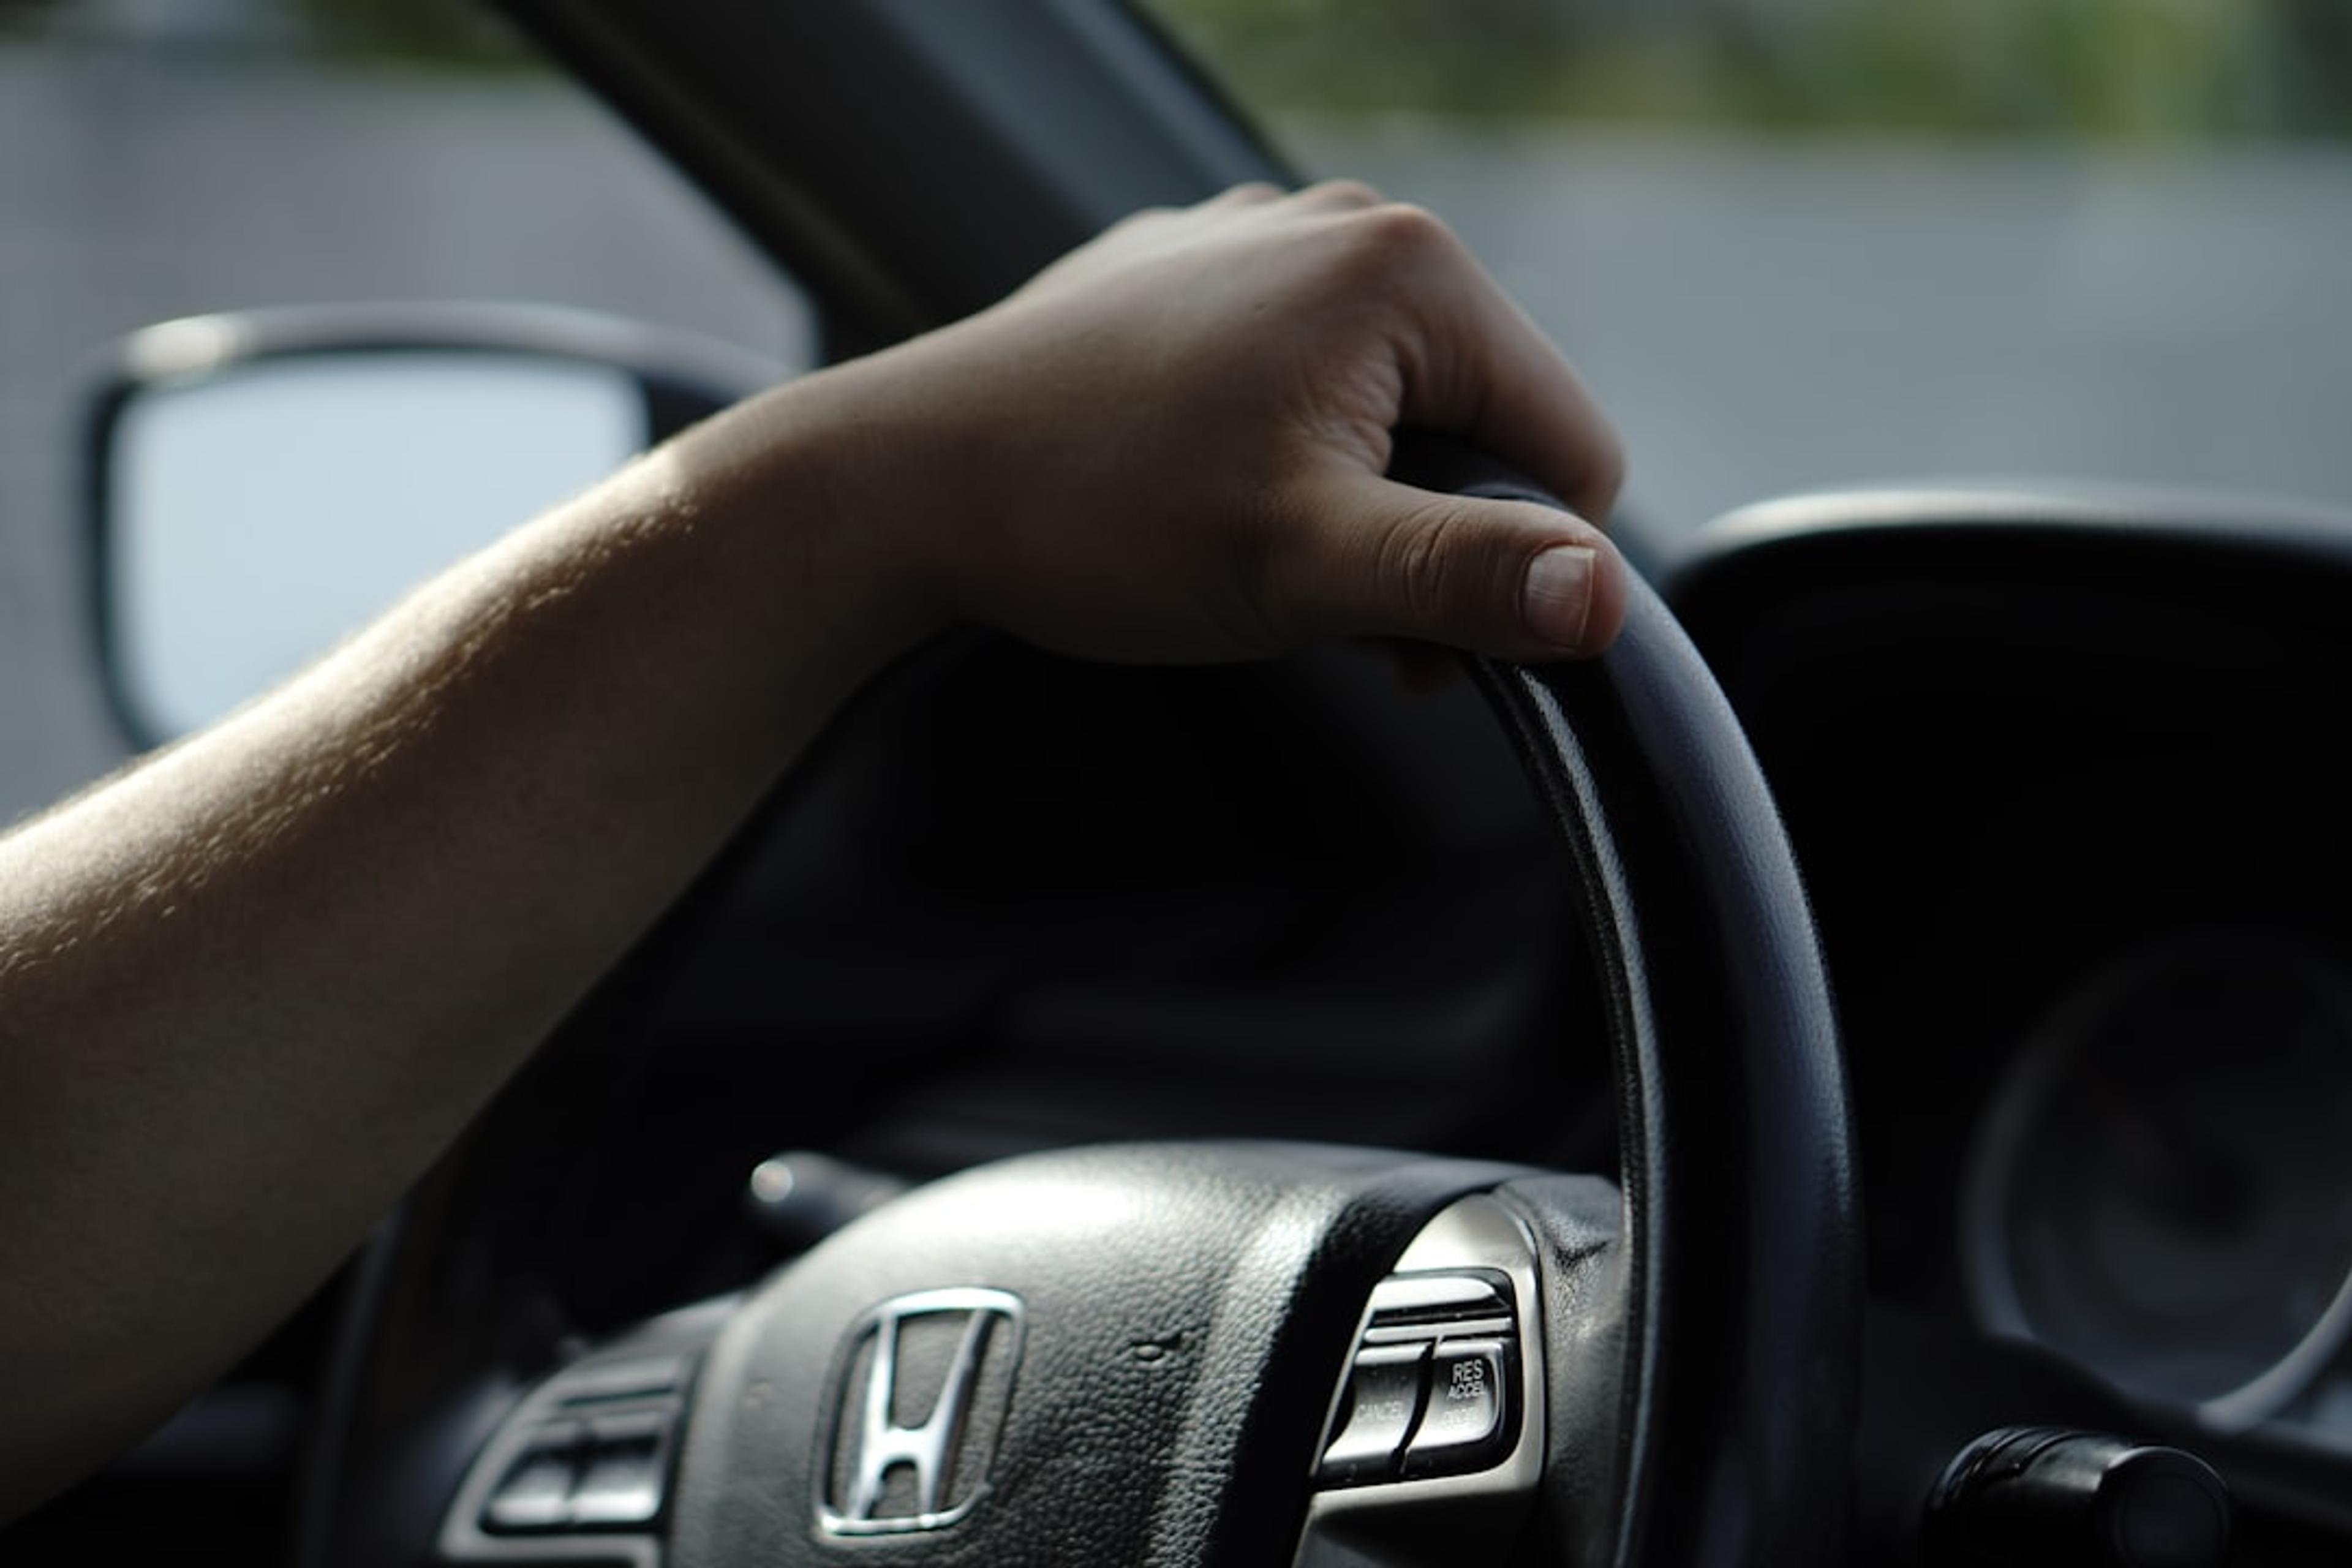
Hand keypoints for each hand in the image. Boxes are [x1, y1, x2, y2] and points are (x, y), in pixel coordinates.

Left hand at [808, 180, 1627, 665]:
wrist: (902, 481)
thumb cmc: (1096, 517)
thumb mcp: (1302, 565)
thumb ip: (1463, 576)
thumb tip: (1604, 602)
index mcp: (1405, 268)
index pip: (1571, 445)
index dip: (1516, 565)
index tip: (1412, 631)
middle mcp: (1343, 224)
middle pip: (1480, 426)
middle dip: (1427, 538)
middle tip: (1323, 610)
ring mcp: (1259, 244)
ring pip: (1390, 411)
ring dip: (1356, 509)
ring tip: (1253, 557)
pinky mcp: (1194, 281)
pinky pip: (1304, 379)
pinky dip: (1287, 457)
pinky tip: (1203, 501)